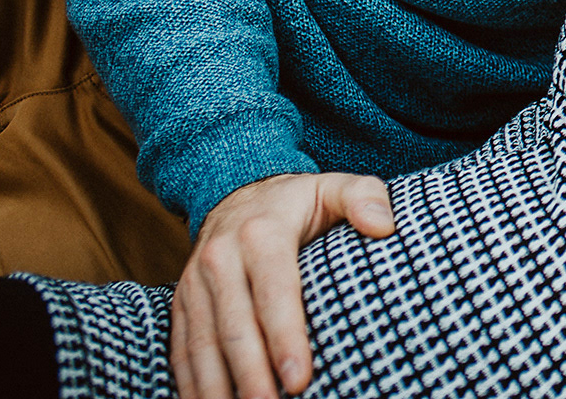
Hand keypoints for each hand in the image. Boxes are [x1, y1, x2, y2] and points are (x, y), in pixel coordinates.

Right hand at [170, 172, 395, 398]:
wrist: (236, 192)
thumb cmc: (298, 202)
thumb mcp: (333, 187)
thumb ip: (364, 197)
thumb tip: (384, 225)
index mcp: (263, 233)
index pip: (275, 291)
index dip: (285, 337)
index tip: (300, 379)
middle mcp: (221, 257)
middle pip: (235, 325)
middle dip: (252, 373)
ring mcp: (196, 282)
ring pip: (202, 343)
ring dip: (217, 387)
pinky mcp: (182, 302)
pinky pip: (181, 347)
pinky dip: (191, 382)